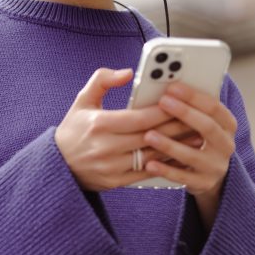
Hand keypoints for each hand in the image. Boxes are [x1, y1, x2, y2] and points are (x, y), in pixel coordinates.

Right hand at [55, 68, 195, 191]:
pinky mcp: (115, 181)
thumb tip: (127, 72)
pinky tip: (179, 155)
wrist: (57, 166)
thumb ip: (102, 80)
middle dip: (176, 127)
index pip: (140, 118)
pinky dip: (165, 164)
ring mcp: (111, 167)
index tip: (180, 103)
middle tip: (197, 118)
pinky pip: (146, 172)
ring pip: (152, 156)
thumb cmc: (73, 130)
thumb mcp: (82, 101)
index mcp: (99, 125)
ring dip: (175, 147)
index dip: (163, 111)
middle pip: (150, 137)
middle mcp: (106, 147)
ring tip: (195, 136)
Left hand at [141, 81, 237, 206]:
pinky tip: (149, 164)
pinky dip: (165, 170)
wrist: (208, 175)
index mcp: (227, 125)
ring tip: (148, 135)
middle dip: (184, 113)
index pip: (215, 107)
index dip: (194, 96)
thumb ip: (191, 108)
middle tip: (163, 102)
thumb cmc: (197, 140)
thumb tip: (167, 87)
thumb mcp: (201, 123)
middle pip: (207, 127)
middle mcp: (226, 145)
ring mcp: (215, 166)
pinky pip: (182, 177)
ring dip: (169, 144)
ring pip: (192, 154)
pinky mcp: (203, 183)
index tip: (173, 87)